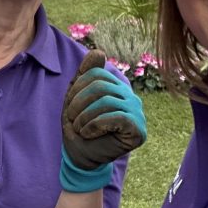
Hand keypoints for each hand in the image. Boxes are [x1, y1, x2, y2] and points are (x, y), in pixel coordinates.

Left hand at [59, 50, 146, 192]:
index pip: (96, 74)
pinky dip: (94, 125)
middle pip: (100, 86)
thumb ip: (85, 74)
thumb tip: (99, 52)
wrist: (81, 156)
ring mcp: (137, 113)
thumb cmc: (78, 126)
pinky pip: (115, 117)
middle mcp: (130, 97)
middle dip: (78, 103)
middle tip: (72, 120)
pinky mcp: (138, 130)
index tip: (70, 106)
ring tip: (79, 128)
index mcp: (116, 88)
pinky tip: (88, 134)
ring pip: (106, 101)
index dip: (78, 88)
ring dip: (84, 117)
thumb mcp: (75, 98)